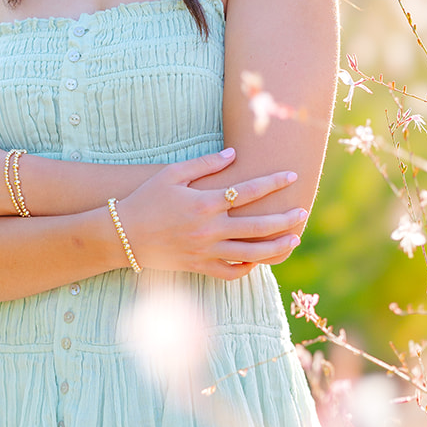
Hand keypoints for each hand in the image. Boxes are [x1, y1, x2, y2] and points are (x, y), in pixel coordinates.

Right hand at [117, 149, 305, 279]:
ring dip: (277, 247)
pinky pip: (231, 272)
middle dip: (285, 219)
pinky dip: (248, 267)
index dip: (273, 182)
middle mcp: (210, 229)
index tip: (292, 175)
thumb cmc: (146, 199)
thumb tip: (233, 154)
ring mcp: (206, 251)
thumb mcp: (172, 174)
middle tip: (303, 212)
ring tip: (294, 239)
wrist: (123, 235)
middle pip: (258, 226)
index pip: (249, 191)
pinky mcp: (199, 267)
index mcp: (205, 203)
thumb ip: (204, 164)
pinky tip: (260, 259)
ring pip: (251, 253)